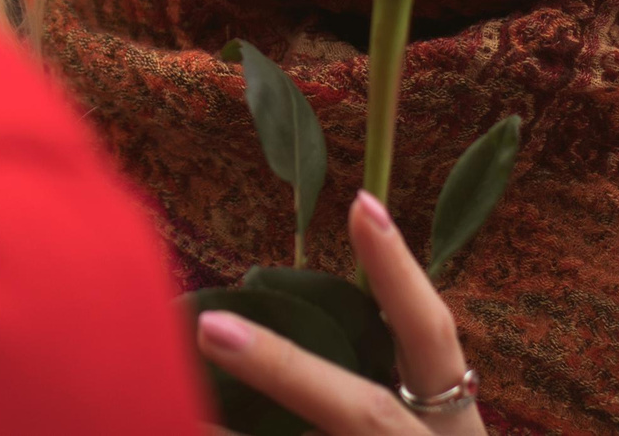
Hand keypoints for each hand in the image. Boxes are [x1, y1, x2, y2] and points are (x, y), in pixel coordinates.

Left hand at [194, 191, 484, 435]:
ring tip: (166, 412)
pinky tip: (184, 428)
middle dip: (286, 371)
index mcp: (451, 429)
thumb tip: (252, 333)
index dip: (400, 276)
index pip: (434, 338)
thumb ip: (368, 398)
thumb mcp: (427, 433)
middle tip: (209, 327)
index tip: (362, 205)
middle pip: (362, 416)